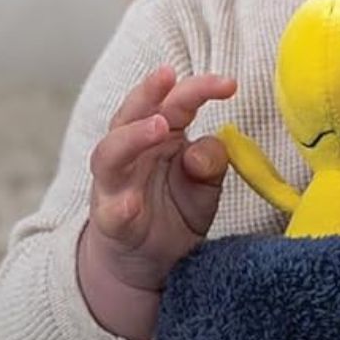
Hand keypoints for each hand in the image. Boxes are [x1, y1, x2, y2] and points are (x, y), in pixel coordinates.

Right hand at [83, 65, 236, 293]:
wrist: (149, 263)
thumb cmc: (174, 213)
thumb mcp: (204, 187)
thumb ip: (210, 163)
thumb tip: (204, 147)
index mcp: (160, 138)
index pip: (175, 103)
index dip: (199, 89)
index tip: (229, 83)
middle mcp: (132, 153)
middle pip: (133, 114)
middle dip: (149, 93)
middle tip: (170, 77)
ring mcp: (115, 185)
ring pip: (111, 153)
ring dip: (132, 137)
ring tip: (159, 127)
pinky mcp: (110, 220)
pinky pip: (112, 209)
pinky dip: (120, 204)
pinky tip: (131, 203)